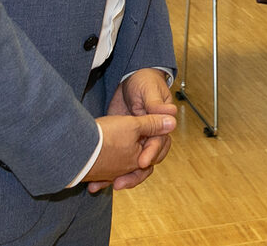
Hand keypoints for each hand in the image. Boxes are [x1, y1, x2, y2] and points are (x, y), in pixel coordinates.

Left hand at [88, 70, 176, 192]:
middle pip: (147, 162)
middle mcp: (150, 137)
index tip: (142, 162)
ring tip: (107, 186)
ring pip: (133, 167)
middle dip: (134, 175)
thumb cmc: (145, 82)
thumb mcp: (149, 91)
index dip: (151, 153)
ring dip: (121, 178)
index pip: (158, 144)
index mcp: (161, 126)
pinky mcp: (122, 145)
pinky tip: (96, 182)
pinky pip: (118, 164)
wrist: (130, 81)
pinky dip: (107, 174)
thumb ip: (156, 104)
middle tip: (120, 182)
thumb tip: (171, 115)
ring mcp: (136, 143)